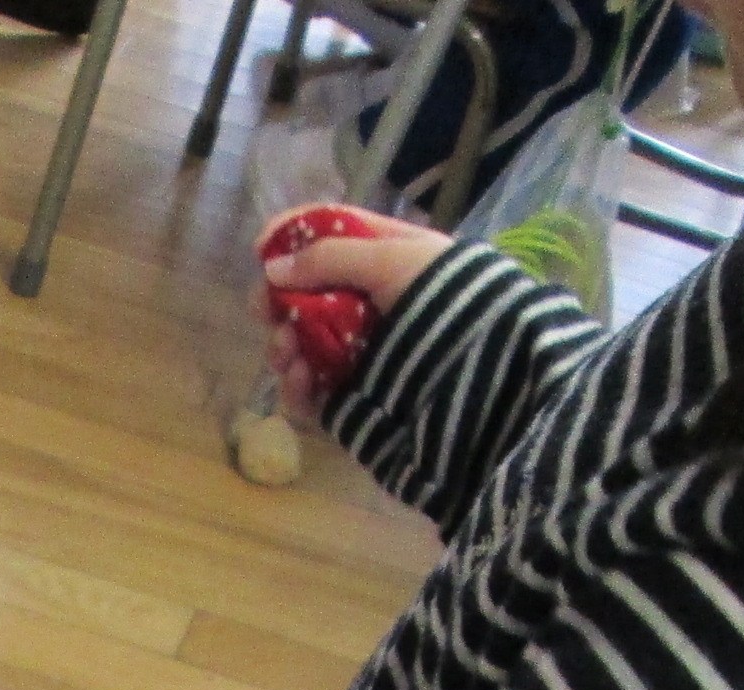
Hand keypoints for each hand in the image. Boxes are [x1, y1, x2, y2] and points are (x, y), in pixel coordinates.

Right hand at [254, 207, 448, 417]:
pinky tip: (299, 380)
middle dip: (277, 302)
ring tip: (286, 352)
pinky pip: (310, 394)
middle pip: (302, 296)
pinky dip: (296, 389)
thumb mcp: (389, 259)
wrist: (484, 369)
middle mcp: (365, 303)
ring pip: (299, 347)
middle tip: (264, 310)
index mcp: (381, 258)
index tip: (260, 248)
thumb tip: (272, 270)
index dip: (290, 238)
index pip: (327, 237)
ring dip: (282, 347)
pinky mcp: (353, 398)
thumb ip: (329, 259)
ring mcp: (357, 353)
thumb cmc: (443, 298)